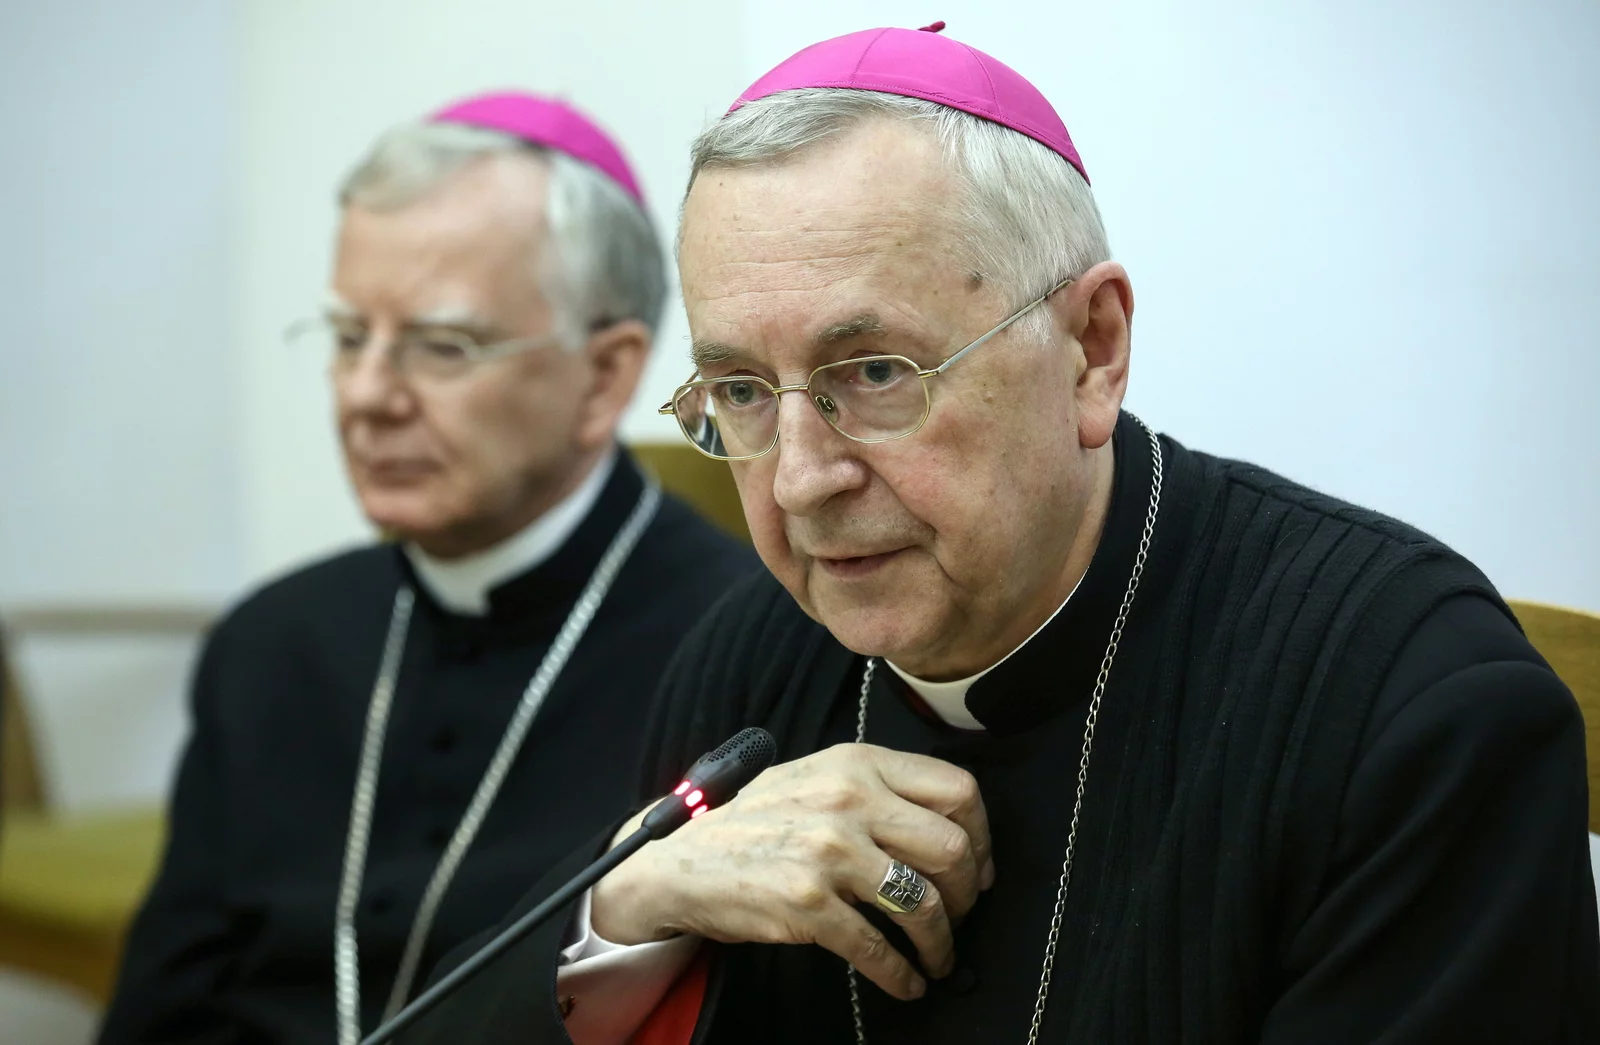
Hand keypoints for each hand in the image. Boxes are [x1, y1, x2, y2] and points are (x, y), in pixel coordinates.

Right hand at [592, 743, 993, 999]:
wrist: (679, 860)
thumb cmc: (753, 822)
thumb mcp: (814, 778)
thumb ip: (874, 788)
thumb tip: (945, 827)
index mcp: (857, 763)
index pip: (956, 789)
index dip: (981, 835)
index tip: (978, 866)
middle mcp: (848, 800)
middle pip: (951, 848)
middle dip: (968, 894)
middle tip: (961, 915)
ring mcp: (829, 852)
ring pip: (923, 903)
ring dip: (941, 942)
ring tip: (937, 957)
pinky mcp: (808, 904)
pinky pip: (878, 948)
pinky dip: (902, 974)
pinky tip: (906, 983)